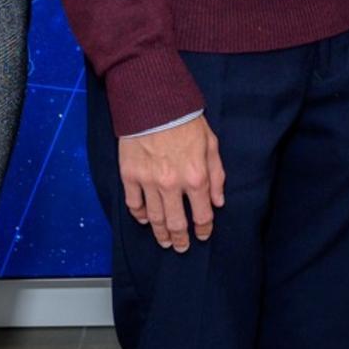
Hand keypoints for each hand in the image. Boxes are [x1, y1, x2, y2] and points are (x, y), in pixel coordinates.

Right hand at [119, 115, 225, 251]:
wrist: (153, 101)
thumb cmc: (185, 120)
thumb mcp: (210, 143)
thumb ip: (217, 175)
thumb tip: (218, 202)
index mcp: (196, 177)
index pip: (202, 215)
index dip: (203, 229)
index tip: (202, 235)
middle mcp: (172, 184)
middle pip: (177, 224)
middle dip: (181, 239)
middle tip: (181, 247)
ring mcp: (149, 182)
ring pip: (155, 219)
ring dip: (161, 234)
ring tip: (164, 241)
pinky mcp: (130, 175)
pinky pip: (134, 204)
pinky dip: (139, 215)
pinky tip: (144, 219)